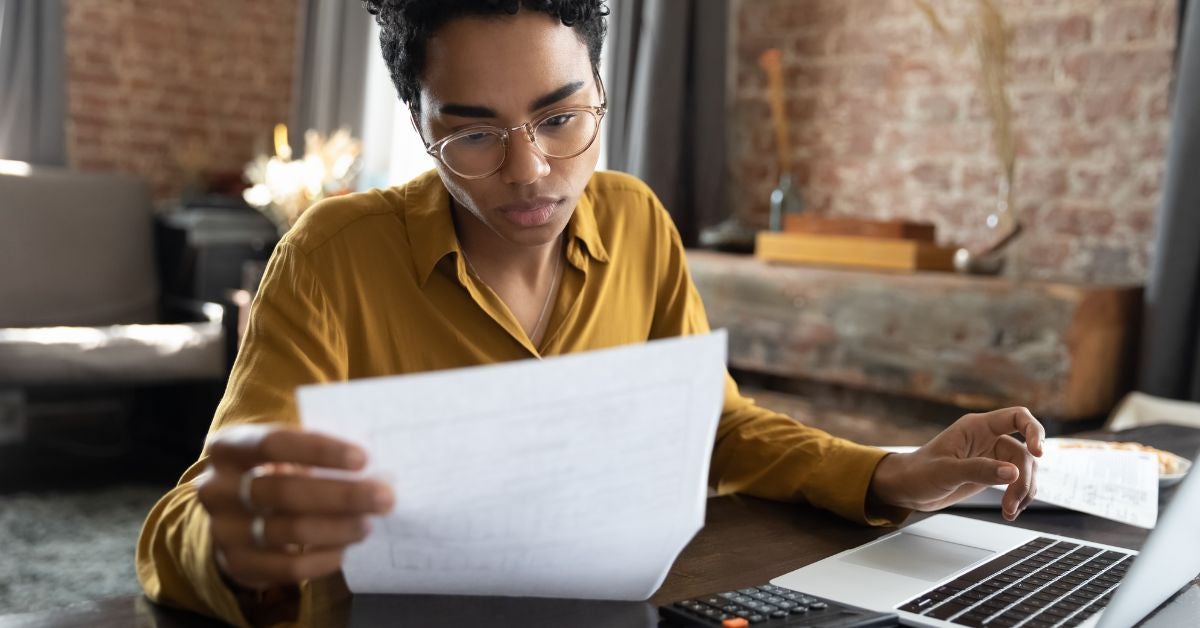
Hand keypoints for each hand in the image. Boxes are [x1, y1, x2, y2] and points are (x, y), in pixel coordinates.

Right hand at [196, 424, 393, 589]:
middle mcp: (217, 488)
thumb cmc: (275, 472)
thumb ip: (317, 451)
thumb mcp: (285, 452)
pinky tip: (345, 549)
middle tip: (384, 497)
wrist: (236, 518)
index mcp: (228, 448)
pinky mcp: (237, 564)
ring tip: (368, 523)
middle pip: (285, 491)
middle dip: (342, 495)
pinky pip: (287, 568)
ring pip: (289, 531)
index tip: (362, 458)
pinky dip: (322, 559)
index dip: (319, 450)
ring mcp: (223, 529)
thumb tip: (376, 458)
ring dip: (338, 528)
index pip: (273, 443)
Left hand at [869, 407, 1044, 520]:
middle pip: (1024, 453)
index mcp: (976, 427)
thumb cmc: (918, 473)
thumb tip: (1012, 473)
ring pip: (1024, 470)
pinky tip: (1010, 511)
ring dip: (1022, 492)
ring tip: (1009, 512)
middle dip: (1023, 480)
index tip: (1038, 452)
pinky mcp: (992, 474)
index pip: (1017, 417)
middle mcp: (988, 439)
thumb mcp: (946, 472)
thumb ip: (979, 470)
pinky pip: (1017, 482)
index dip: (1034, 431)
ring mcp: (992, 457)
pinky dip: (1019, 497)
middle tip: (1011, 503)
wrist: (907, 489)